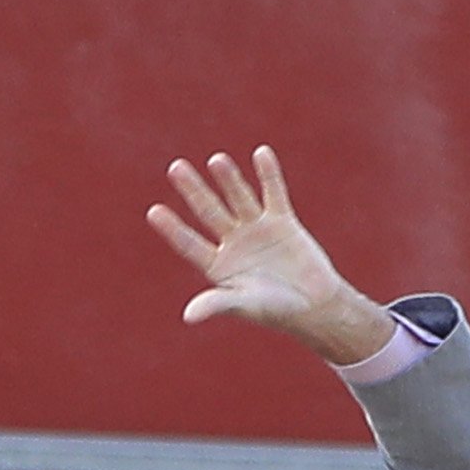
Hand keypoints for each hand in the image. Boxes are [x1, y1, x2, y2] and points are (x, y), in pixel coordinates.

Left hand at [145, 148, 396, 367]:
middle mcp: (233, 243)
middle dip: (194, 191)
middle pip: (209, 212)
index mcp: (218, 266)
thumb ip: (219, 304)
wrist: (315, 306)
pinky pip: (273, 193)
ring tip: (216, 160)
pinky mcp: (282, 220)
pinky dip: (269, 175)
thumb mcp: (246, 305)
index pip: (189, 243)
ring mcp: (256, 229)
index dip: (173, 229)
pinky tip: (261, 154)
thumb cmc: (277, 311)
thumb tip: (188, 316)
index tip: (154, 211)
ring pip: (238, 198)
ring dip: (228, 179)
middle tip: (175, 167)